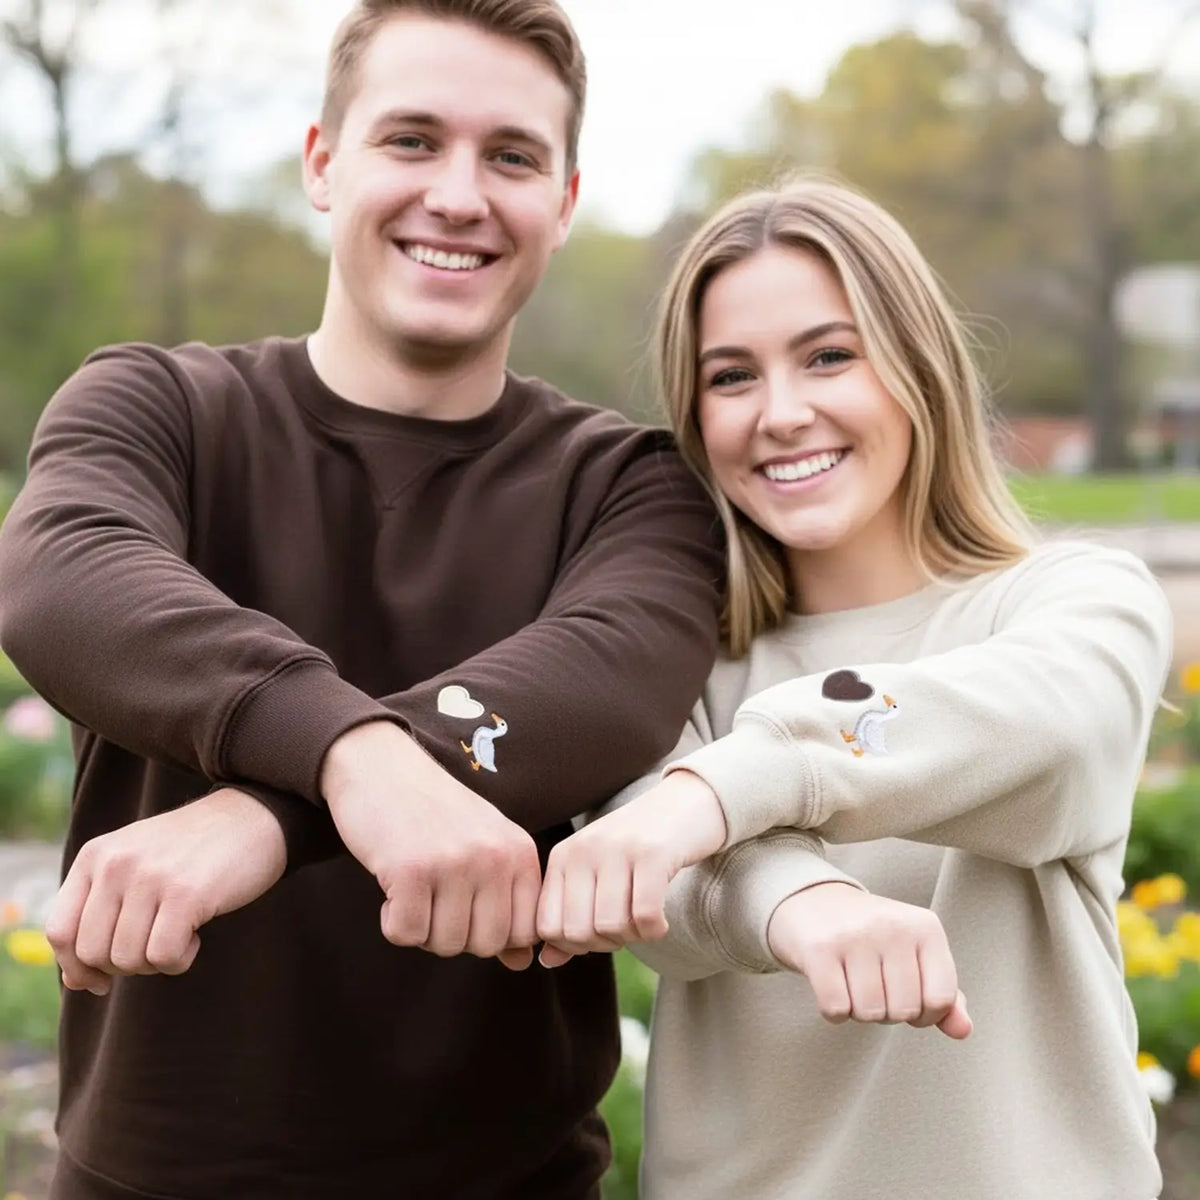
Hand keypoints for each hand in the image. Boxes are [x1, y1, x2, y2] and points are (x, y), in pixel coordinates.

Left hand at [45, 788, 286, 994]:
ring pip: (128, 960)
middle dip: (123, 965)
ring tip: (180, 932)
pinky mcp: (186, 894)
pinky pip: (164, 957)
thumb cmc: (195, 851)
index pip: (60, 931)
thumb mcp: (137, 870)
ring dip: (156, 962)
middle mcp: (116, 864)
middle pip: (92, 953)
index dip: (76, 966)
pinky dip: (180, 960)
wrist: (256, 816)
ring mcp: (150, 877)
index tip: (102, 977)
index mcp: (96, 855)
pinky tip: (196, 934)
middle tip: (156, 946)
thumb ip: (101, 917)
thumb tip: (76, 983)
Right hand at [321, 721, 541, 969]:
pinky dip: (392, 922)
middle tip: (434, 898)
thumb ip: (507, 903)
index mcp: (519, 851)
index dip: (491, 933)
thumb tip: (523, 963)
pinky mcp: (410, 870)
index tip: (467, 907)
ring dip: (422, 928)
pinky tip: (392, 887)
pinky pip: (405, 935)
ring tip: (415, 888)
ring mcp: (453, 862)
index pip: (525, 933)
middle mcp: (493, 856)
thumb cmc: (434, 813)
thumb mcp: (483, 848)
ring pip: (445, 944)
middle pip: (484, 945)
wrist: (380, 766)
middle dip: (454, 934)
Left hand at [535, 769, 726, 964]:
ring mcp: (618, 849)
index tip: (600, 933)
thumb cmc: (638, 847)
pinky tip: (662, 921)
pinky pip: (645, 916)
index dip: (574, 946)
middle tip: (626, 929)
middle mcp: (584, 849)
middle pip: (578, 933)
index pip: (547, 927)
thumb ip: (570, 917)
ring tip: (645, 922)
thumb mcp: (597, 876)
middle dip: (605, 944)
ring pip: (610, 927)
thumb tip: (548, 961)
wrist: (688, 801)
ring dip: (633, 938)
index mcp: (563, 856)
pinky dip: (655, 931)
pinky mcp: (654, 853)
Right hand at [767, 883, 971, 1039]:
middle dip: (887, 1011)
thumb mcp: (915, 956)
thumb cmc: (872, 938)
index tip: (906, 997)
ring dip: (858, 1011)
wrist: (812, 901)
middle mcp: (892, 925)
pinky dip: (833, 1011)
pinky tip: (831, 985)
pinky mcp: (819, 948)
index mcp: (926, 927)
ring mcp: (855, 934)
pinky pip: (835, 1009)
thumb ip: (945, 996)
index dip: (924, 1014)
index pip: (941, 999)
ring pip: (869, 1013)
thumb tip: (963, 1031)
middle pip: (903, 1011)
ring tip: (852, 983)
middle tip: (872, 985)